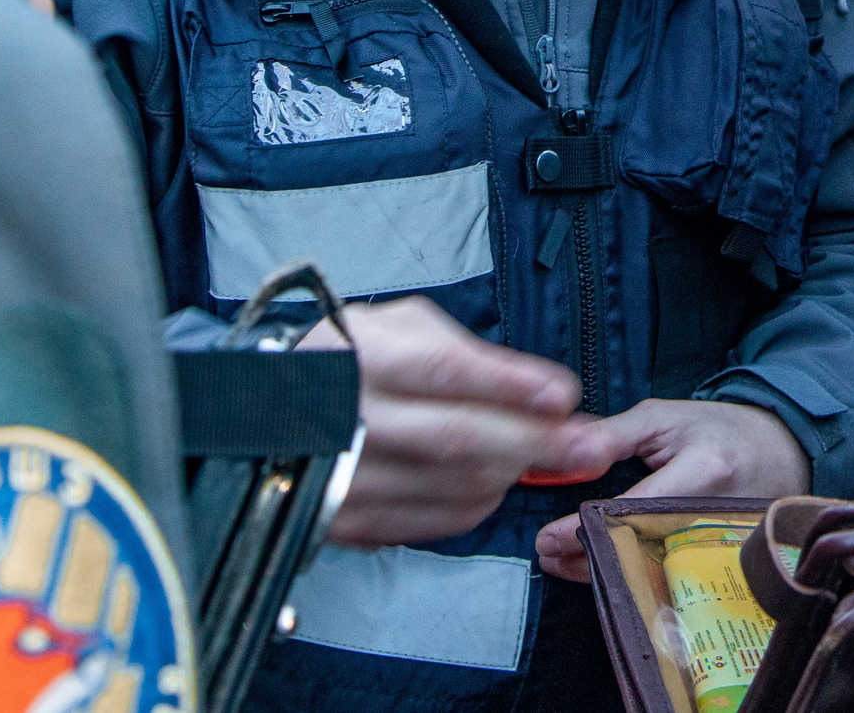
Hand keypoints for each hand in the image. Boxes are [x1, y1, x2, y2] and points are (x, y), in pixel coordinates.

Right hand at [305, 296, 602, 546]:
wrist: (262, 414)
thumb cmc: (350, 358)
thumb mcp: (398, 327)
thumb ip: (469, 354)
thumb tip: (543, 395)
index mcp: (357, 357)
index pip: (443, 371)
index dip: (509, 385)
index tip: (565, 394)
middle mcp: (345, 421)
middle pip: (456, 440)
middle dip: (536, 444)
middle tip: (591, 445)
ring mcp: (342, 481)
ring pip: (454, 488)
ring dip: (513, 475)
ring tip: (546, 456)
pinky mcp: (346, 525)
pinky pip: (434, 523)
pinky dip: (478, 503)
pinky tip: (496, 479)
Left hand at [532, 400, 811, 579]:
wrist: (779, 450)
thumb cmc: (716, 430)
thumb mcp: (664, 418)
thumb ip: (613, 437)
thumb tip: (565, 455)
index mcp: (703, 471)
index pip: (635, 509)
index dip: (586, 527)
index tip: (548, 538)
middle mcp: (714, 514)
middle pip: (642, 551)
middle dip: (588, 558)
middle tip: (549, 554)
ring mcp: (722, 545)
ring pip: (654, 571)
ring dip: (605, 571)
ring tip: (564, 563)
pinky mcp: (722, 562)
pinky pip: (670, 576)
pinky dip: (634, 574)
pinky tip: (604, 568)